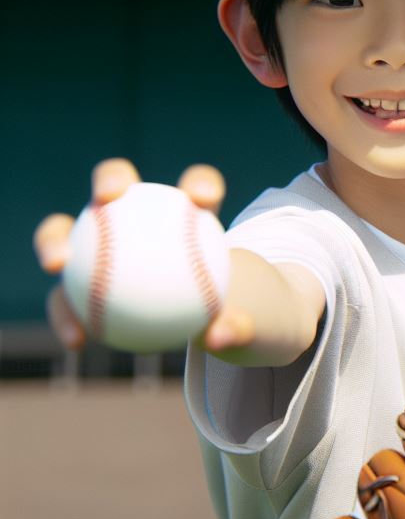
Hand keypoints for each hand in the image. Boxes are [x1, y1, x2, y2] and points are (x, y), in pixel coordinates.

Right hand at [33, 158, 230, 349]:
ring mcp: (97, 241)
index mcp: (185, 213)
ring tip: (57, 264)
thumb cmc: (215, 311)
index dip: (201, 183)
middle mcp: (132, 213)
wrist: (189, 319)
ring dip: (53, 240)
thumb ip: (237, 326)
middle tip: (106, 199)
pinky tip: (77, 340)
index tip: (202, 199)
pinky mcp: (75, 278)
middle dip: (109, 178)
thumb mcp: (235, 322)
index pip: (198, 186)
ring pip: (66, 229)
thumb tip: (221, 337)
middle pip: (115, 180)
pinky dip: (66, 314)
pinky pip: (63, 295)